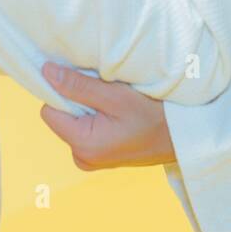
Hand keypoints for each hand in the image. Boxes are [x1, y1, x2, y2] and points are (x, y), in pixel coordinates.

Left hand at [38, 63, 174, 169]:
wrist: (184, 138)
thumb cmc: (155, 116)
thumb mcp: (116, 96)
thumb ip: (78, 85)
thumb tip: (46, 72)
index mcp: (82, 145)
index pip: (49, 110)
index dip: (64, 91)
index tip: (90, 83)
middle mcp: (81, 157)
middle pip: (62, 115)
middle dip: (80, 99)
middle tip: (109, 94)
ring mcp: (91, 159)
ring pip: (75, 120)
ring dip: (90, 107)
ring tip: (117, 104)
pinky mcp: (100, 155)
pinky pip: (87, 128)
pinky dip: (98, 116)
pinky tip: (119, 115)